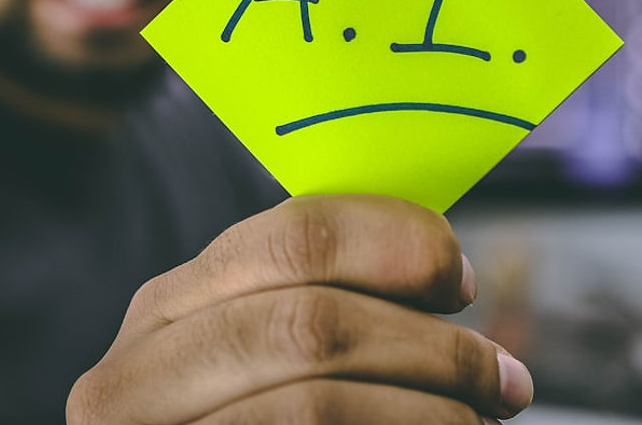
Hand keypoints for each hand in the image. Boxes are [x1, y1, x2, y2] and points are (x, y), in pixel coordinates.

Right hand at [66, 194, 532, 423]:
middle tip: (503, 376)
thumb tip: (443, 271)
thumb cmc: (248, 412)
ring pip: (315, 403)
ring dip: (428, 409)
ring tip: (479, 418)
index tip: (459, 280)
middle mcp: (138, 373)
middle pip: (311, 323)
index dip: (397, 245)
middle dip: (431, 347)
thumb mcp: (255, 353)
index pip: (295, 235)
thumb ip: (314, 301)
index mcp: (170, 308)